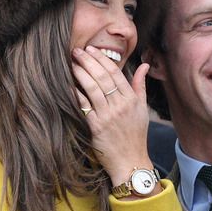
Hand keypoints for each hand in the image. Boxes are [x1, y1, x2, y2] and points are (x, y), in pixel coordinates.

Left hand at [71, 46, 156, 191]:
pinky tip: (68, 84)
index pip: (116, 73)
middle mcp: (120, 106)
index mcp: (131, 100)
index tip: (92, 49)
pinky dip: (75, 94)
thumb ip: (140, 86)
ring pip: (92, 89)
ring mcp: (108, 117)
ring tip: (72, 63)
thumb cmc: (136, 135)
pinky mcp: (96, 128)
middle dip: (89, 61)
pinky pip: (84, 106)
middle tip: (78, 51)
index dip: (102, 59)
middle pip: (103, 78)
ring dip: (81, 73)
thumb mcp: (142, 109)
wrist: (130, 161)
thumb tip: (143, 65)